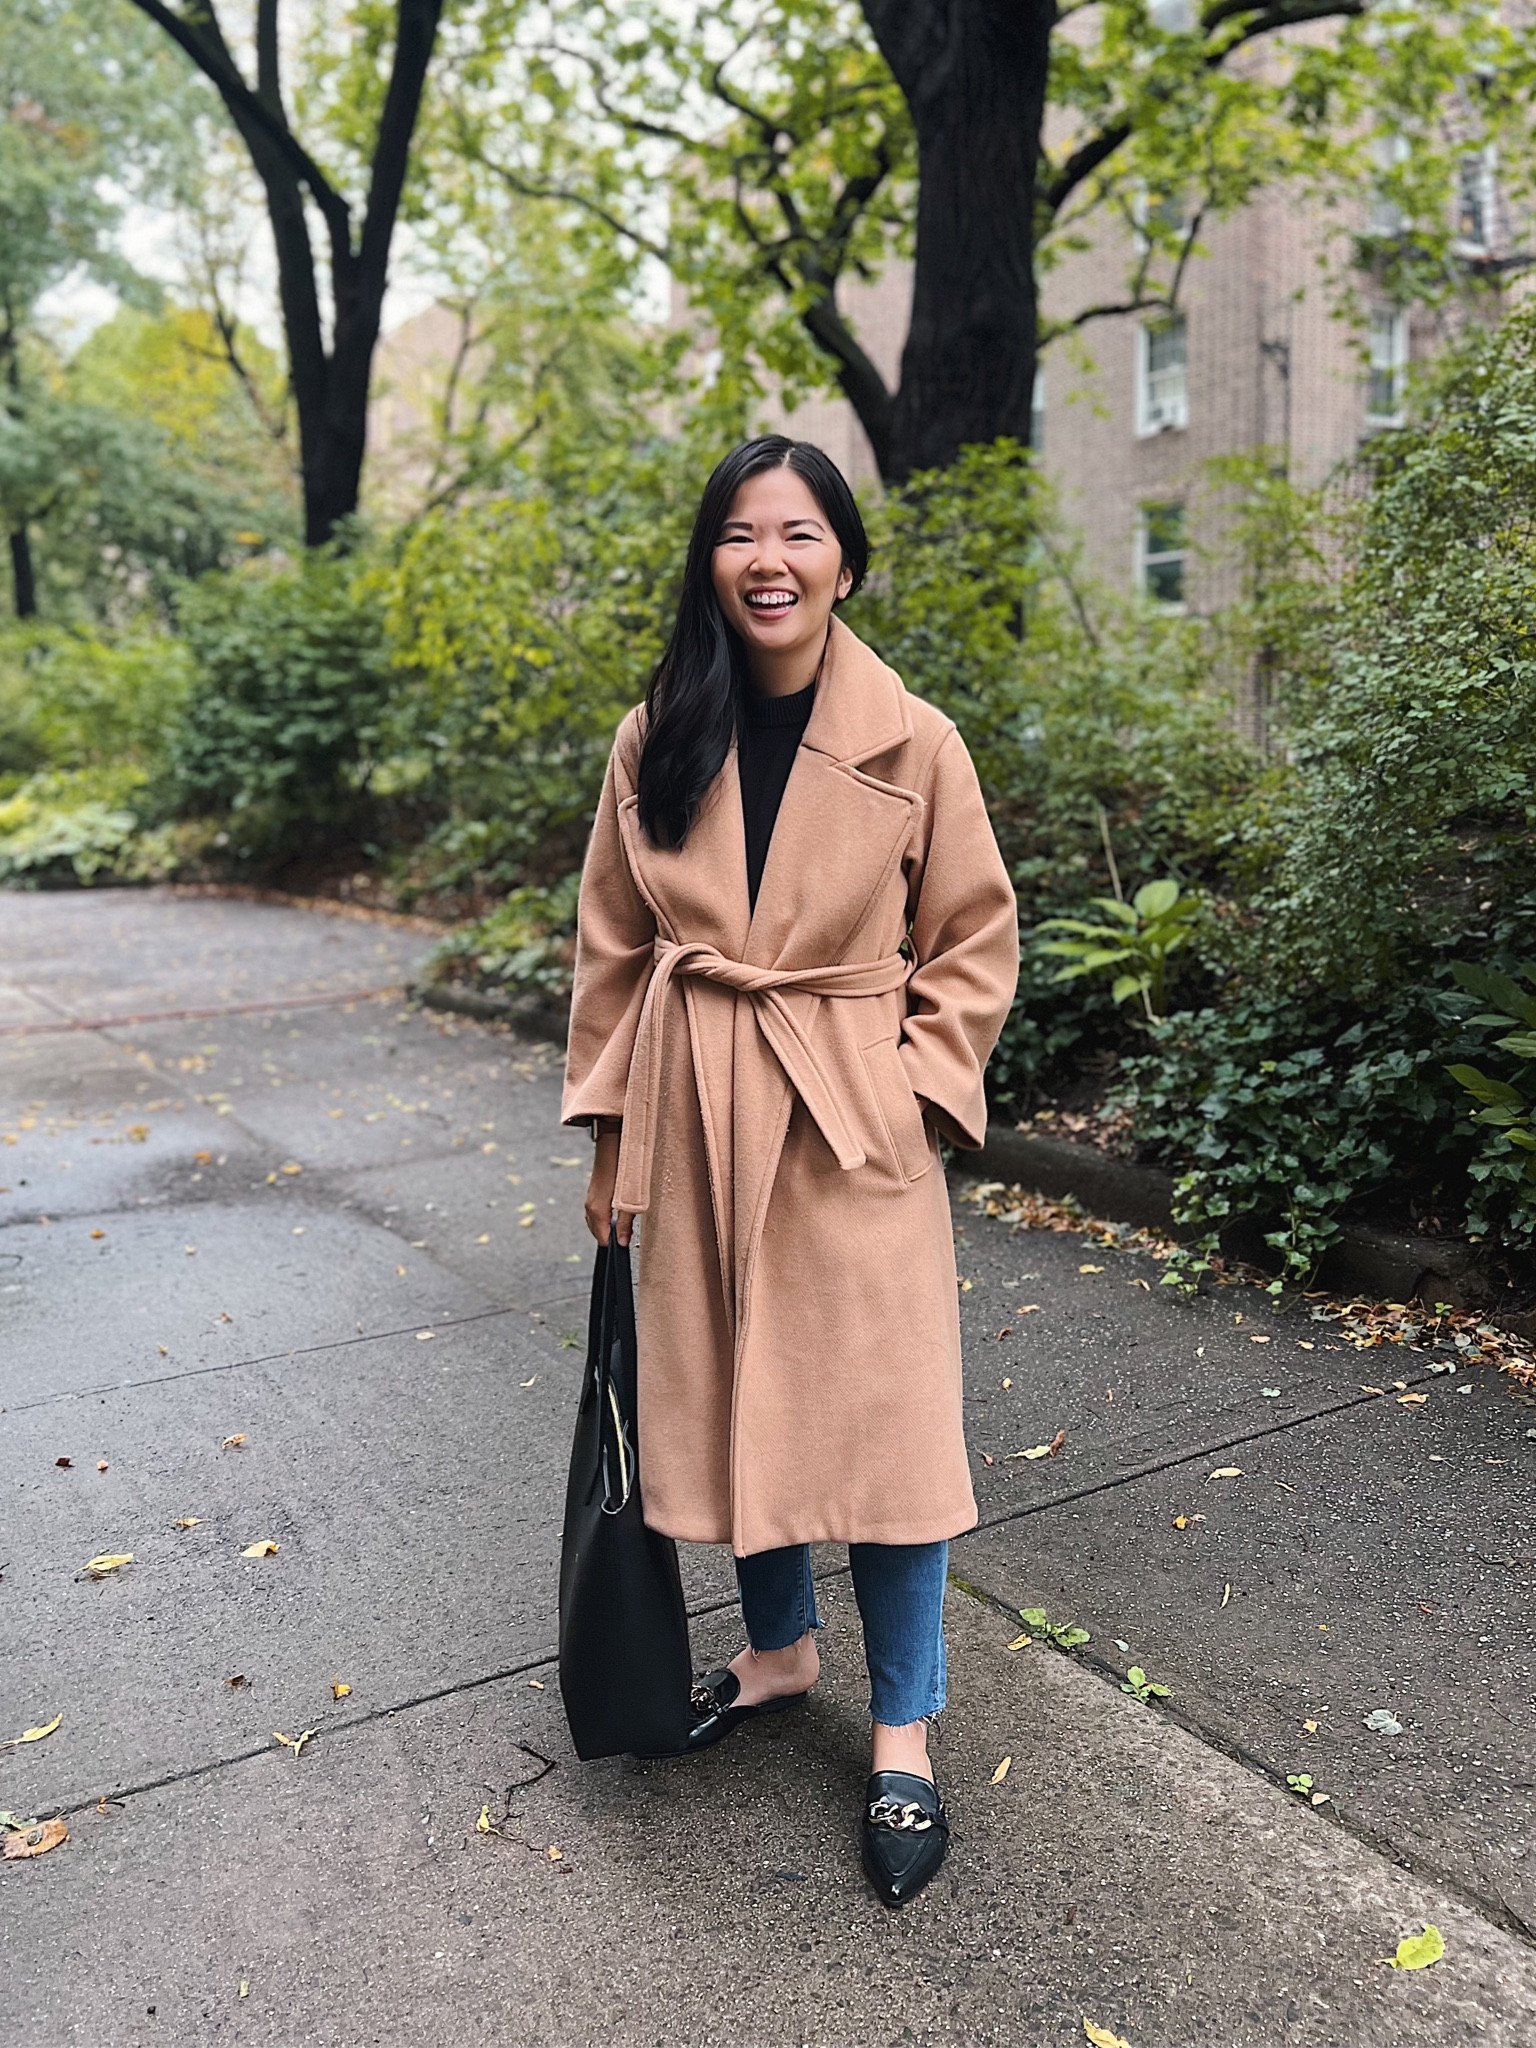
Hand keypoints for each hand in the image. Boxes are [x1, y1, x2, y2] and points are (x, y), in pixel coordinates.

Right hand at [585, 1128, 635, 1245]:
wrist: (613, 1145)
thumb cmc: (623, 1169)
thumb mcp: (630, 1200)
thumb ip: (626, 1222)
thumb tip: (623, 1242)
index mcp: (597, 1210)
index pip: (601, 1237)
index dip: (614, 1244)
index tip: (625, 1244)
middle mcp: (590, 1206)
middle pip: (597, 1232)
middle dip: (609, 1236)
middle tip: (626, 1236)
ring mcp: (590, 1199)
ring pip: (595, 1222)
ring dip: (606, 1227)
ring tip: (621, 1228)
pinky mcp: (593, 1192)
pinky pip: (595, 1212)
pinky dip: (603, 1218)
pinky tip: (614, 1215)